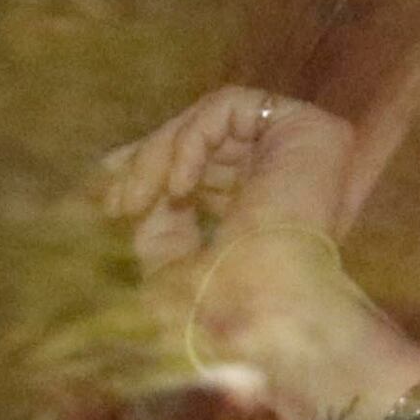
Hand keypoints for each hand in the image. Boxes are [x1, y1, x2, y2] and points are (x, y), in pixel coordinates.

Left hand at [99, 88, 419, 419]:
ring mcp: (304, 147)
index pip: (204, 163)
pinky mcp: (311, 127)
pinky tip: (178, 189)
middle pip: (203, 138)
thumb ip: (154, 223)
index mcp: (267, 202)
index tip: (108, 198)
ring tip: (136, 202)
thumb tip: (124, 190)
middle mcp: (290, 170)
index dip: (149, 168)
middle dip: (145, 163)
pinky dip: (188, 143)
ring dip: (157, 156)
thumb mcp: (169, 262)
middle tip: (116, 203)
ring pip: (208, 120)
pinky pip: (226, 107)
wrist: (265, 312)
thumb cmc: (220, 308)